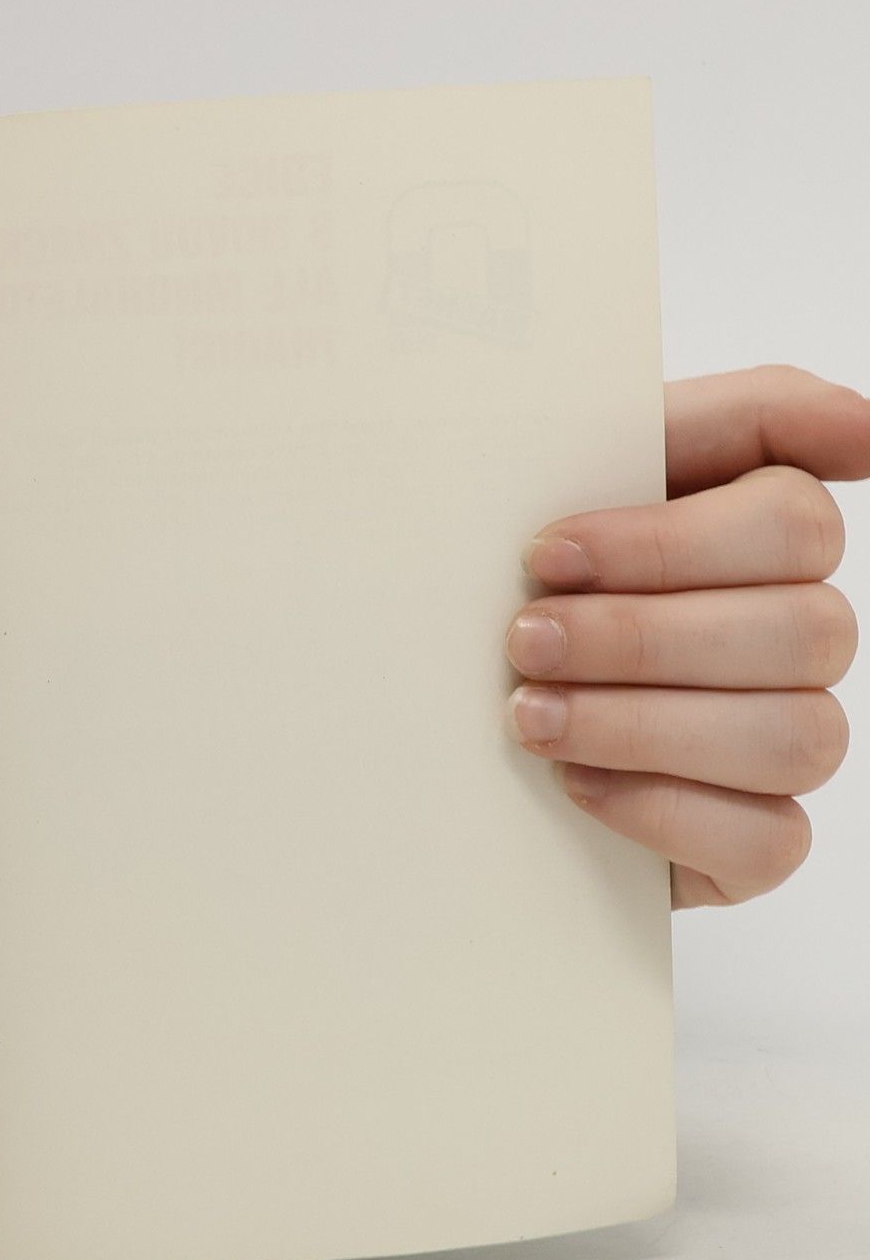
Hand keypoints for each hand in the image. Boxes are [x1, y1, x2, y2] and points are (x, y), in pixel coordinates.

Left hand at [505, 367, 869, 906]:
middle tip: (523, 641)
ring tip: (530, 716)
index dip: (666, 542)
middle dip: (640, 638)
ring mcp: (784, 738)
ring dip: (643, 724)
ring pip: (797, 736)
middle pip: (805, 630)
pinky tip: (575, 784)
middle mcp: (795, 635)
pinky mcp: (754, 839)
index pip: (795, 521)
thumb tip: (861, 428)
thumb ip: (715, 420)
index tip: (545, 552)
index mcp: (762, 535)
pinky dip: (663, 809)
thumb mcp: (568, 472)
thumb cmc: (515, 582)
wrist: (433, 706)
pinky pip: (771, 839)